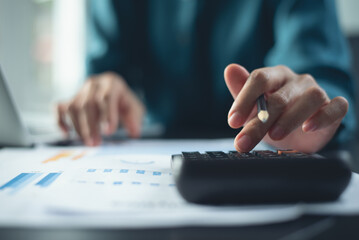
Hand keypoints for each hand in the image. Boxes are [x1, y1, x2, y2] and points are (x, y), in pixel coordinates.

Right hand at [57, 72, 144, 145]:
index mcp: (112, 82)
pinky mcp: (69, 99)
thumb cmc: (124, 102)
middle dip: (91, 126)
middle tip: (96, 143)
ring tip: (89, 143)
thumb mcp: (135, 108)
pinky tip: (66, 134)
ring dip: (80, 128)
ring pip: (74, 107)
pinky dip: (60, 121)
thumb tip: (134, 132)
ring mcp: (80, 90)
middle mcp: (94, 83)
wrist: (114, 93)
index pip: (106, 97)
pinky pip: (59, 108)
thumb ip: (135, 119)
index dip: (107, 115)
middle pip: (88, 103)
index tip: (109, 132)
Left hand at [224, 64, 347, 152]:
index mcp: (275, 76)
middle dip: (260, 122)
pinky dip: (324, 117)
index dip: (245, 99)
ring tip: (274, 135)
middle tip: (244, 141)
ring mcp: (317, 93)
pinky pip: (337, 107)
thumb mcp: (253, 106)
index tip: (232, 122)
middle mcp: (297, 81)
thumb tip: (229, 69)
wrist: (299, 132)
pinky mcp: (333, 108)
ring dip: (290, 118)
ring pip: (310, 98)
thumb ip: (240, 89)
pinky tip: (308, 128)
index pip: (260, 78)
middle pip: (279, 97)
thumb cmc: (273, 116)